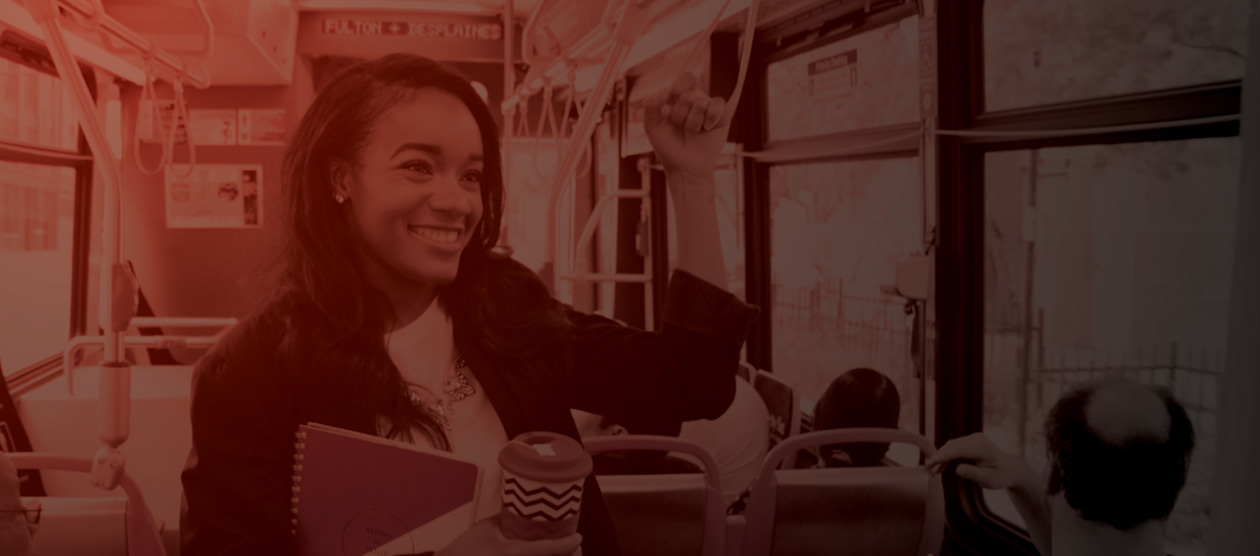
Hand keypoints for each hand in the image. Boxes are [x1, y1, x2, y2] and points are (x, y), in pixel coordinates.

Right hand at [435, 514, 581, 555]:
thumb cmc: (463, 551)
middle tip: (574, 545)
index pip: (551, 549)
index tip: (579, 538)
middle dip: (569, 555)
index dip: (569, 544)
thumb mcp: (486, 528)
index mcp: (515, 553)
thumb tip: (521, 509)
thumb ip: (506, 519)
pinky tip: (547, 555)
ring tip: (563, 551)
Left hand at [643, 72, 729, 179]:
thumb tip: (661, 92)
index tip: (669, 101)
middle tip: (681, 127)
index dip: (678, 87)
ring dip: (693, 121)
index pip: (686, 79)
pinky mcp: (722, 118)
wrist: (684, 168)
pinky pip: (718, 105)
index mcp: (680, 99)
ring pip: (702, 102)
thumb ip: (650, 106)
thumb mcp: (652, 127)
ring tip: (693, 132)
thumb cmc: (668, 148)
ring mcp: (709, 109)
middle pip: (690, 94)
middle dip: (681, 113)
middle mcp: (696, 101)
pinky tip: (706, 128)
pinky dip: (711, 116)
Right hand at [925, 433, 1038, 490]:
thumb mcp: (989, 480)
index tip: (929, 464)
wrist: (1011, 469)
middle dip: (939, 457)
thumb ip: (973, 474)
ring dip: (942, 457)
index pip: (957, 450)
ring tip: (934, 470)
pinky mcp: (971, 441)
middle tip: (928, 470)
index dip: (942, 456)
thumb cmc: (1001, 476)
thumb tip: (958, 469)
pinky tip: (941, 466)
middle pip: (952, 447)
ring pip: (951, 446)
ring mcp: (973, 438)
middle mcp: (976, 439)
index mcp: (982, 448)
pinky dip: (947, 455)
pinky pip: (955, 447)